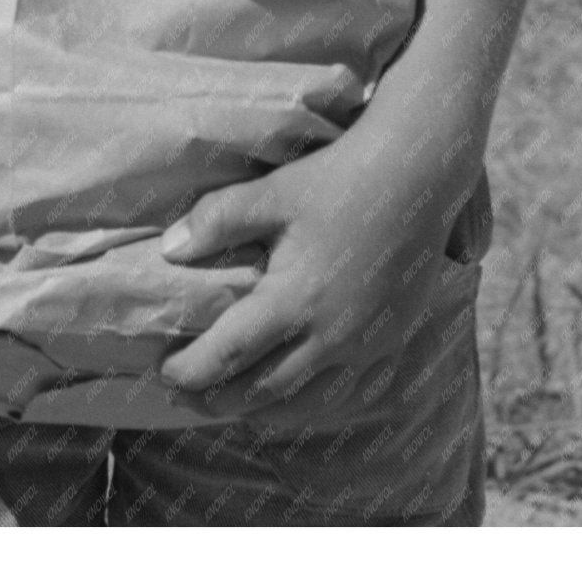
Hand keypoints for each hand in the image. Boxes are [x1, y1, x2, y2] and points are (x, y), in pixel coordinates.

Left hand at [156, 141, 450, 425]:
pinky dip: (312, 395)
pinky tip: (298, 386)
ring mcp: (366, 343)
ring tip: (234, 401)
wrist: (417, 175)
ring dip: (265, 405)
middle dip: (220, 399)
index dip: (192, 371)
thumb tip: (168, 249)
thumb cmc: (339, 179)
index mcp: (295, 301)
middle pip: (265, 390)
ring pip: (308, 399)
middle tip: (186, 396)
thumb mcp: (272, 192)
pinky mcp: (392, 337)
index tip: (164, 373)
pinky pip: (346, 386)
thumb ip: (217, 220)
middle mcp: (331, 336)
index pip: (230, 355)